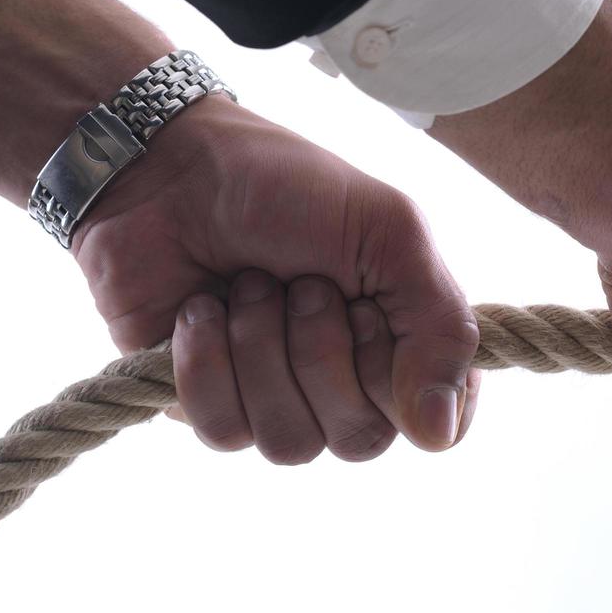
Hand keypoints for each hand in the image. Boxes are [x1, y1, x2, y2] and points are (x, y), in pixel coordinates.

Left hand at [72, 96, 482, 461]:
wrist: (171, 168)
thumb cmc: (289, 187)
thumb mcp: (391, 232)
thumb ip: (440, 330)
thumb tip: (440, 438)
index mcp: (405, 340)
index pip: (439, 427)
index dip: (401, 381)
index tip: (369, 312)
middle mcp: (349, 382)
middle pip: (359, 441)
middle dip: (321, 350)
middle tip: (301, 282)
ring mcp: (276, 399)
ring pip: (289, 444)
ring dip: (262, 350)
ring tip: (247, 285)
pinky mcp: (206, 404)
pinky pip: (223, 431)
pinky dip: (208, 361)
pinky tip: (201, 308)